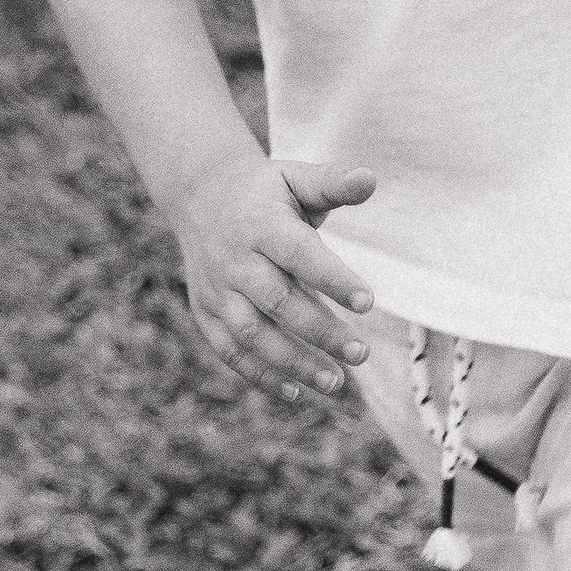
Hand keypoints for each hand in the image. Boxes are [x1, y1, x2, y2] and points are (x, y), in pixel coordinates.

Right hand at [173, 151, 375, 406]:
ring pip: (252, 334)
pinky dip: (259, 375)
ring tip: (335, 382)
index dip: (333, 279)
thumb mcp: (296, 177)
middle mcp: (234, 260)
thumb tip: (370, 179)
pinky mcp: (205, 312)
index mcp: (260, 223)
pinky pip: (229, 350)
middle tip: (361, 353)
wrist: (200, 195)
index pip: (299, 254)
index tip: (368, 302)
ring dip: (292, 363)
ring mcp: (216, 289)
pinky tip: (297, 392)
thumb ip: (333, 183)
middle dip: (320, 332)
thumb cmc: (266, 191)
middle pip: (278, 301)